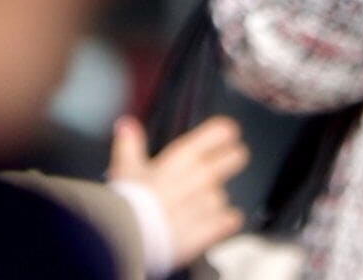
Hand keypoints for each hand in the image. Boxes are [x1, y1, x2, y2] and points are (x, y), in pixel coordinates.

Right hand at [110, 114, 248, 266]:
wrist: (127, 238)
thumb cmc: (126, 204)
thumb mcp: (125, 169)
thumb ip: (130, 145)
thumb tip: (127, 125)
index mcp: (183, 157)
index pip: (221, 131)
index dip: (225, 134)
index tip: (227, 137)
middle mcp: (202, 175)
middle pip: (237, 158)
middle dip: (232, 160)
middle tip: (222, 167)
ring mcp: (209, 202)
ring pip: (224, 194)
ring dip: (212, 202)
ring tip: (190, 210)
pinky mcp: (212, 227)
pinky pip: (230, 220)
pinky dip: (223, 223)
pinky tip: (209, 225)